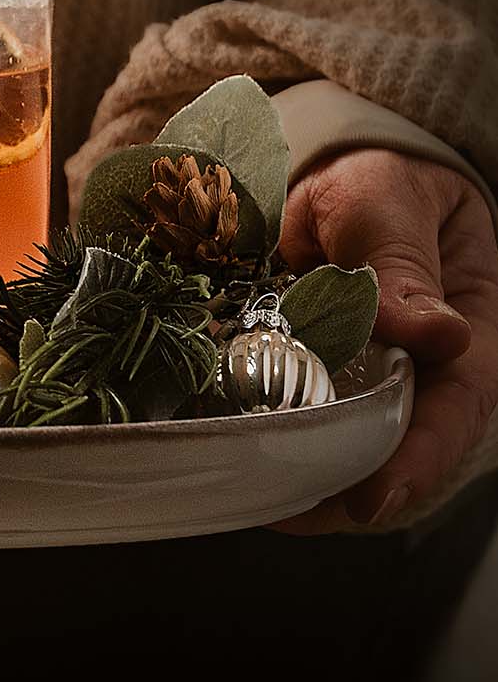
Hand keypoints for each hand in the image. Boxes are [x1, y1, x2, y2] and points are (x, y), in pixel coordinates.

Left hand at [274, 150, 497, 532]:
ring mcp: (363, 388)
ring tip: (238, 486)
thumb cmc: (384, 187)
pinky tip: (216, 444)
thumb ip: (403, 267)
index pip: (454, 415)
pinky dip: (255, 436)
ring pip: (335, 450)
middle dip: (335, 489)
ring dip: (289, 474)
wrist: (343, 175)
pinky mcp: (312, 383)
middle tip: (276, 506)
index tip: (371, 500)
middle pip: (389, 452)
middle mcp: (419, 380)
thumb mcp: (391, 208)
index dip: (416, 464)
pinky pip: (288, 420)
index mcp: (465, 342)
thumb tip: (441, 333)